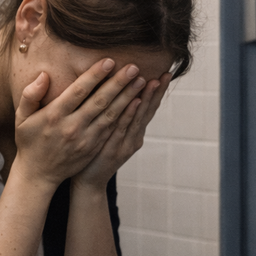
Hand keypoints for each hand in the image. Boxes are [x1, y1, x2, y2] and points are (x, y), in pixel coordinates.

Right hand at [12, 59, 148, 190]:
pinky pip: (112, 128)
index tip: (109, 60)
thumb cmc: (30, 141)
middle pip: (99, 101)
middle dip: (118, 83)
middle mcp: (72, 127)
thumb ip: (30, 95)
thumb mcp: (22, 118)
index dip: (95, 75)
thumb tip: (45, 75)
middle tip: (134, 67)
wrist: (38, 174)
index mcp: (54, 116)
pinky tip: (137, 103)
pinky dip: (126, 115)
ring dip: (127, 97)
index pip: (78, 91)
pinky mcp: (93, 148)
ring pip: (110, 115)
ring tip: (141, 81)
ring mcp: (85, 139)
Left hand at [73, 70, 171, 190]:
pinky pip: (122, 129)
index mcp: (134, 132)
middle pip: (148, 111)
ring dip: (146, 99)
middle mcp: (134, 137)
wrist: (88, 182)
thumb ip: (115, 114)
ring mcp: (125, 145)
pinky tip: (135, 101)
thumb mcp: (109, 132)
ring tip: (153, 80)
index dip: (157, 91)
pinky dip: (130, 115)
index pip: (148, 107)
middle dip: (157, 92)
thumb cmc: (95, 154)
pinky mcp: (114, 151)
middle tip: (167, 73)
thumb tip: (117, 90)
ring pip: (138, 118)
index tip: (166, 72)